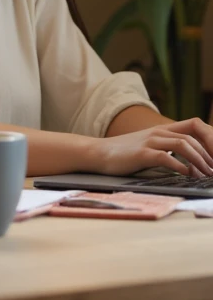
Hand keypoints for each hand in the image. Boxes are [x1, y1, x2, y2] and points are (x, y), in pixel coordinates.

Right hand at [89, 118, 212, 176]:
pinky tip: (187, 175)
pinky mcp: (141, 154)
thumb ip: (168, 147)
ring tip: (206, 174)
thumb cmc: (125, 153)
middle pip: (193, 135)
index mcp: (163, 129)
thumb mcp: (150, 145)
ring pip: (183, 144)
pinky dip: (180, 166)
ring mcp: (150, 141)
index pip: (195, 125)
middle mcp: (159, 132)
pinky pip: (166, 157)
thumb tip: (190, 160)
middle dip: (209, 152)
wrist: (99, 153)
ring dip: (199, 160)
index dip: (209, 137)